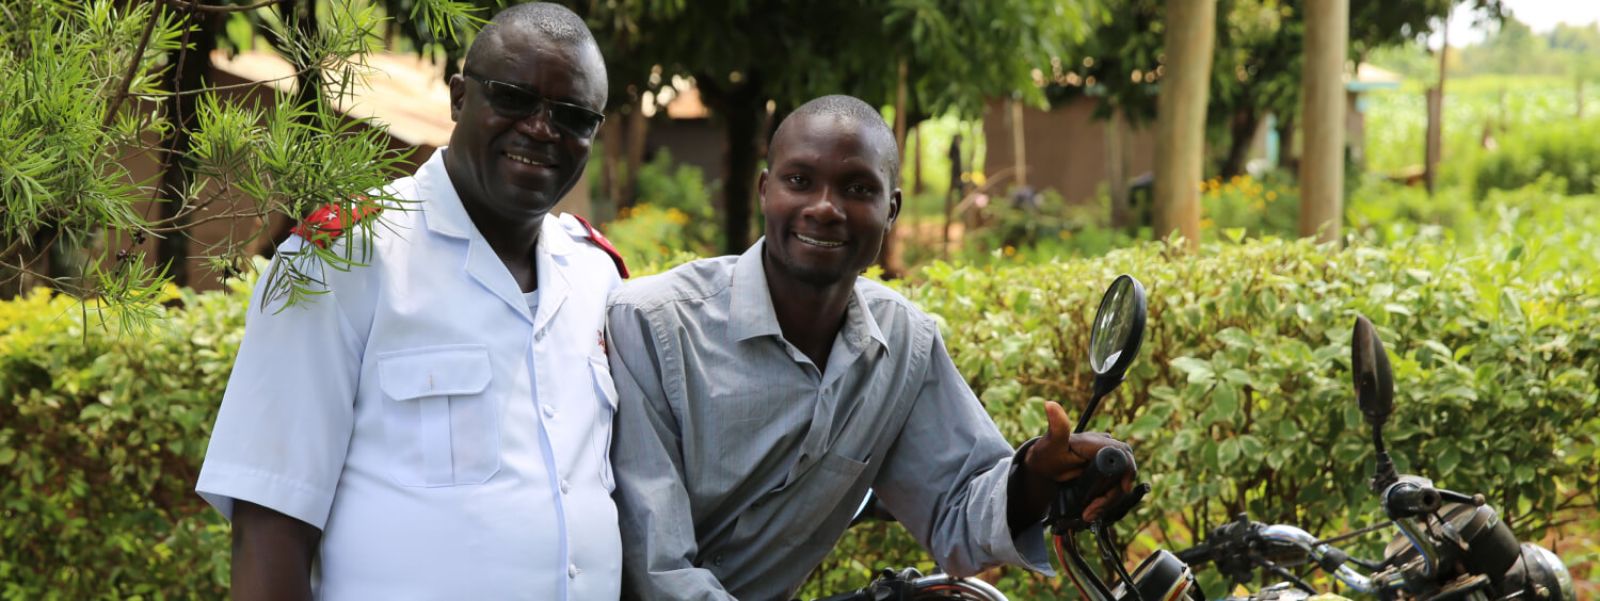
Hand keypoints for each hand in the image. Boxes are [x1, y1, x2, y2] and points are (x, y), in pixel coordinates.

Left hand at [1023, 401, 1135, 521]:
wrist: (1044, 467)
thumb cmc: (1047, 453)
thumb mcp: (1051, 443)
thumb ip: (1056, 427)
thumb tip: (1050, 404)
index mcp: (1098, 442)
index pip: (1123, 455)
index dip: (1126, 471)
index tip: (1123, 489)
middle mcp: (1107, 450)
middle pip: (1123, 474)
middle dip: (1112, 494)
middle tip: (1092, 510)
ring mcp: (1107, 463)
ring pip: (1119, 485)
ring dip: (1106, 502)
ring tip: (1088, 513)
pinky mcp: (1105, 475)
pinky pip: (1113, 490)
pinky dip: (1104, 502)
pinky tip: (1091, 511)